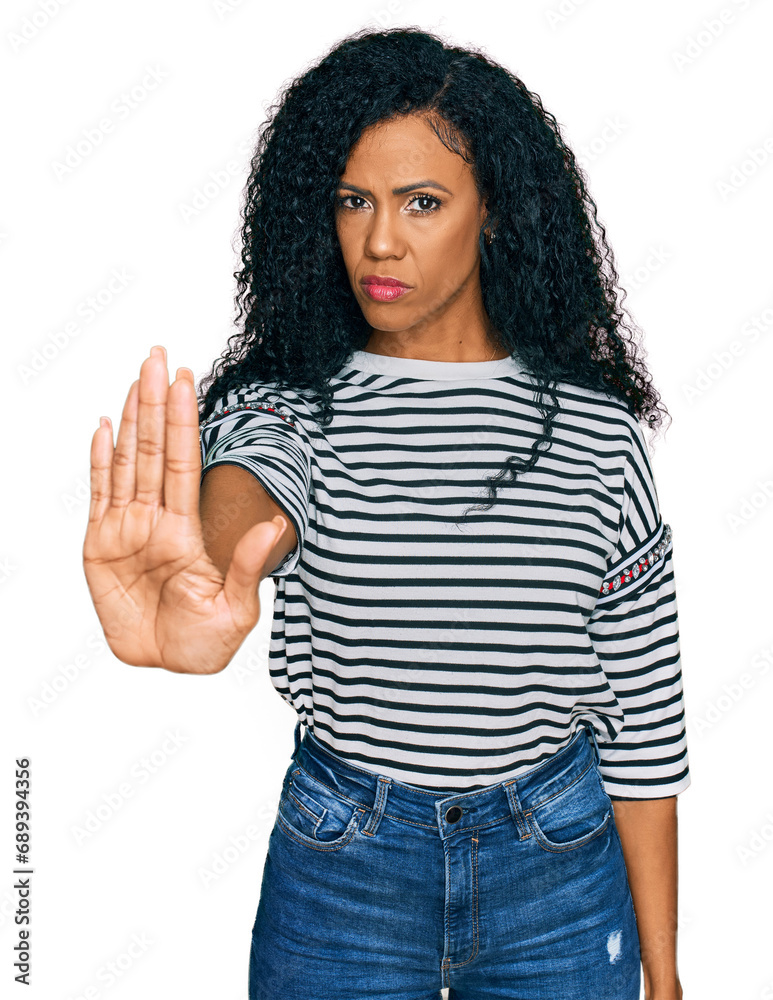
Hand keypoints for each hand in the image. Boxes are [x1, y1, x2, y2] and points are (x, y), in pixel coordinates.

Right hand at [82, 346, 287, 673]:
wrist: (166, 666)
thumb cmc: (205, 643)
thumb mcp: (236, 610)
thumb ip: (247, 566)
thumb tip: (277, 525)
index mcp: (188, 530)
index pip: (184, 462)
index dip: (183, 421)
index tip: (187, 381)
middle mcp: (156, 519)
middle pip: (153, 449)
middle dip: (155, 402)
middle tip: (158, 356)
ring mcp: (127, 529)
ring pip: (126, 462)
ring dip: (129, 419)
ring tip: (134, 378)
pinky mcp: (99, 546)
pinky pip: (98, 495)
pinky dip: (98, 461)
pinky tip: (103, 427)